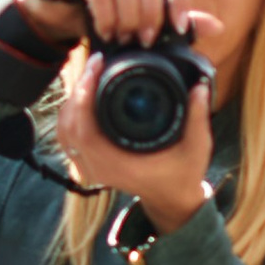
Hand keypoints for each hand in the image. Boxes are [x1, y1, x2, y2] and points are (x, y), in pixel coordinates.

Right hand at [42, 0, 196, 55]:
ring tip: (126, 39)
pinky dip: (107, 17)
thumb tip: (217, 27)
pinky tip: (107, 33)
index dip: (179, 2)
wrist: (65, 11)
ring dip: (128, 18)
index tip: (178, 29)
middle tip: (148, 41)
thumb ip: (178, 21)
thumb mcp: (147, 19)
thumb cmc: (112, 13)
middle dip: (151, 14)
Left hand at [58, 46, 213, 231]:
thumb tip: (199, 86)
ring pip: (64, 132)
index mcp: (120, 165)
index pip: (85, 131)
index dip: (83, 97)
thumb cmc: (183, 175)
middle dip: (77, 91)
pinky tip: (84, 96)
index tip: (96, 68)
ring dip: (71, 102)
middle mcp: (100, 168)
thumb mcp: (197, 147)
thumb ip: (198, 117)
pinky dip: (71, 115)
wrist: (172, 199)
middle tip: (95, 65)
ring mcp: (92, 168)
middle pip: (68, 127)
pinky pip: (68, 138)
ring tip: (90, 76)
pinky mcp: (91, 164)